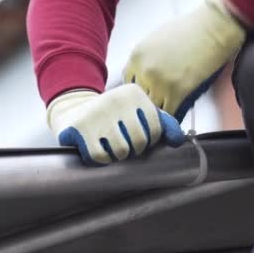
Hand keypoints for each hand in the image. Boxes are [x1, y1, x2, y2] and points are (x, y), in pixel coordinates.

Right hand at [47, 84, 185, 164]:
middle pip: (139, 142)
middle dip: (134, 149)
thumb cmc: (114, 115)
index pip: (156, 130)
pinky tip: (98, 148)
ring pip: (122, 151)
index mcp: (134, 93)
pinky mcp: (81, 128)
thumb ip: (161, 123)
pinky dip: (102, 159)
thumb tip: (178, 140)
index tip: (138, 136)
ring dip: (118, 155)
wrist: (75, 109)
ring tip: (111, 145)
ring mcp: (97, 113)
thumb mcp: (139, 112)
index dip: (149, 140)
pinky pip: (101, 157)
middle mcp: (116, 99)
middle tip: (124, 142)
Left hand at [124, 0, 245, 121]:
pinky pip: (169, 113)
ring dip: (159, 114)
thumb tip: (145, 78)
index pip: (128, 84)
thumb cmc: (189, 29)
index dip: (139, 92)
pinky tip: (176, 120)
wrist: (212, 27)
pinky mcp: (177, 91)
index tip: (147, 96)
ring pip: (152, 109)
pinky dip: (172, 119)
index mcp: (136, 56)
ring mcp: (159, 82)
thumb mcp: (156, 40)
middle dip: (147, 104)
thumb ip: (146, 60)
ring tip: (166, 117)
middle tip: (156, 109)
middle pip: (138, 99)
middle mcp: (144, 70)